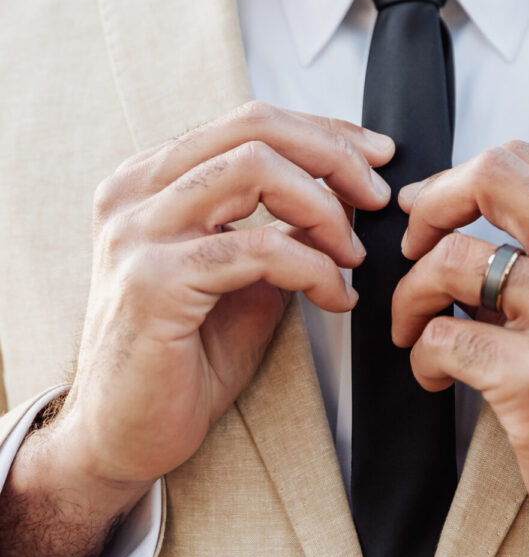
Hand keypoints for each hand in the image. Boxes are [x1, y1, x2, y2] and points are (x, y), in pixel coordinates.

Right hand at [57, 102, 393, 492]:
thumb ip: (281, 225)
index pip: (249, 121)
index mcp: (149, 180)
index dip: (325, 132)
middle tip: (376, 197)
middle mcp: (134, 194)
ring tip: (350, 255)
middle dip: (334, 157)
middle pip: (254, 129)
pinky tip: (334, 295)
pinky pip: (259, 248)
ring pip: (256, 170)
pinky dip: (313, 267)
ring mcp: (137, 234)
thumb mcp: (243, 274)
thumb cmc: (182, 357)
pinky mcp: (154, 282)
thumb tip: (347, 191)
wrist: (124, 435)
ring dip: (324, 210)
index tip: (376, 155)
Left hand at [393, 141, 528, 556]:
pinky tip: (438, 377)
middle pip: (492, 176)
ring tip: (416, 330)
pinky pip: (442, 339)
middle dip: (429, 208)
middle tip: (411, 250)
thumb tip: (444, 208)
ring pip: (453, 260)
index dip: (454, 183)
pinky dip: (423, 357)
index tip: (430, 221)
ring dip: (411, 296)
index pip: (519, 160)